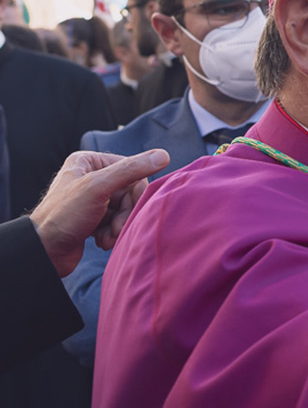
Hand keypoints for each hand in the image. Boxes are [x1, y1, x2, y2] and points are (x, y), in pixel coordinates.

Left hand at [29, 149, 170, 275]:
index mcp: (89, 162)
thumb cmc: (63, 216)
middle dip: (125, 214)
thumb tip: (163, 156)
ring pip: (125, 209)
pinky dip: (113, 232)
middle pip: (129, 192)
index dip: (134, 193)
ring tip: (107, 237)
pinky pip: (116, 221)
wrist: (44, 251)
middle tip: (116, 227)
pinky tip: (102, 240)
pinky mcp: (94, 218)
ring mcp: (93, 199)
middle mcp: (91, 177)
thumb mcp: (98, 188)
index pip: (131, 171)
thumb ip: (131, 170)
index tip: (126, 209)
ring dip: (120, 225)